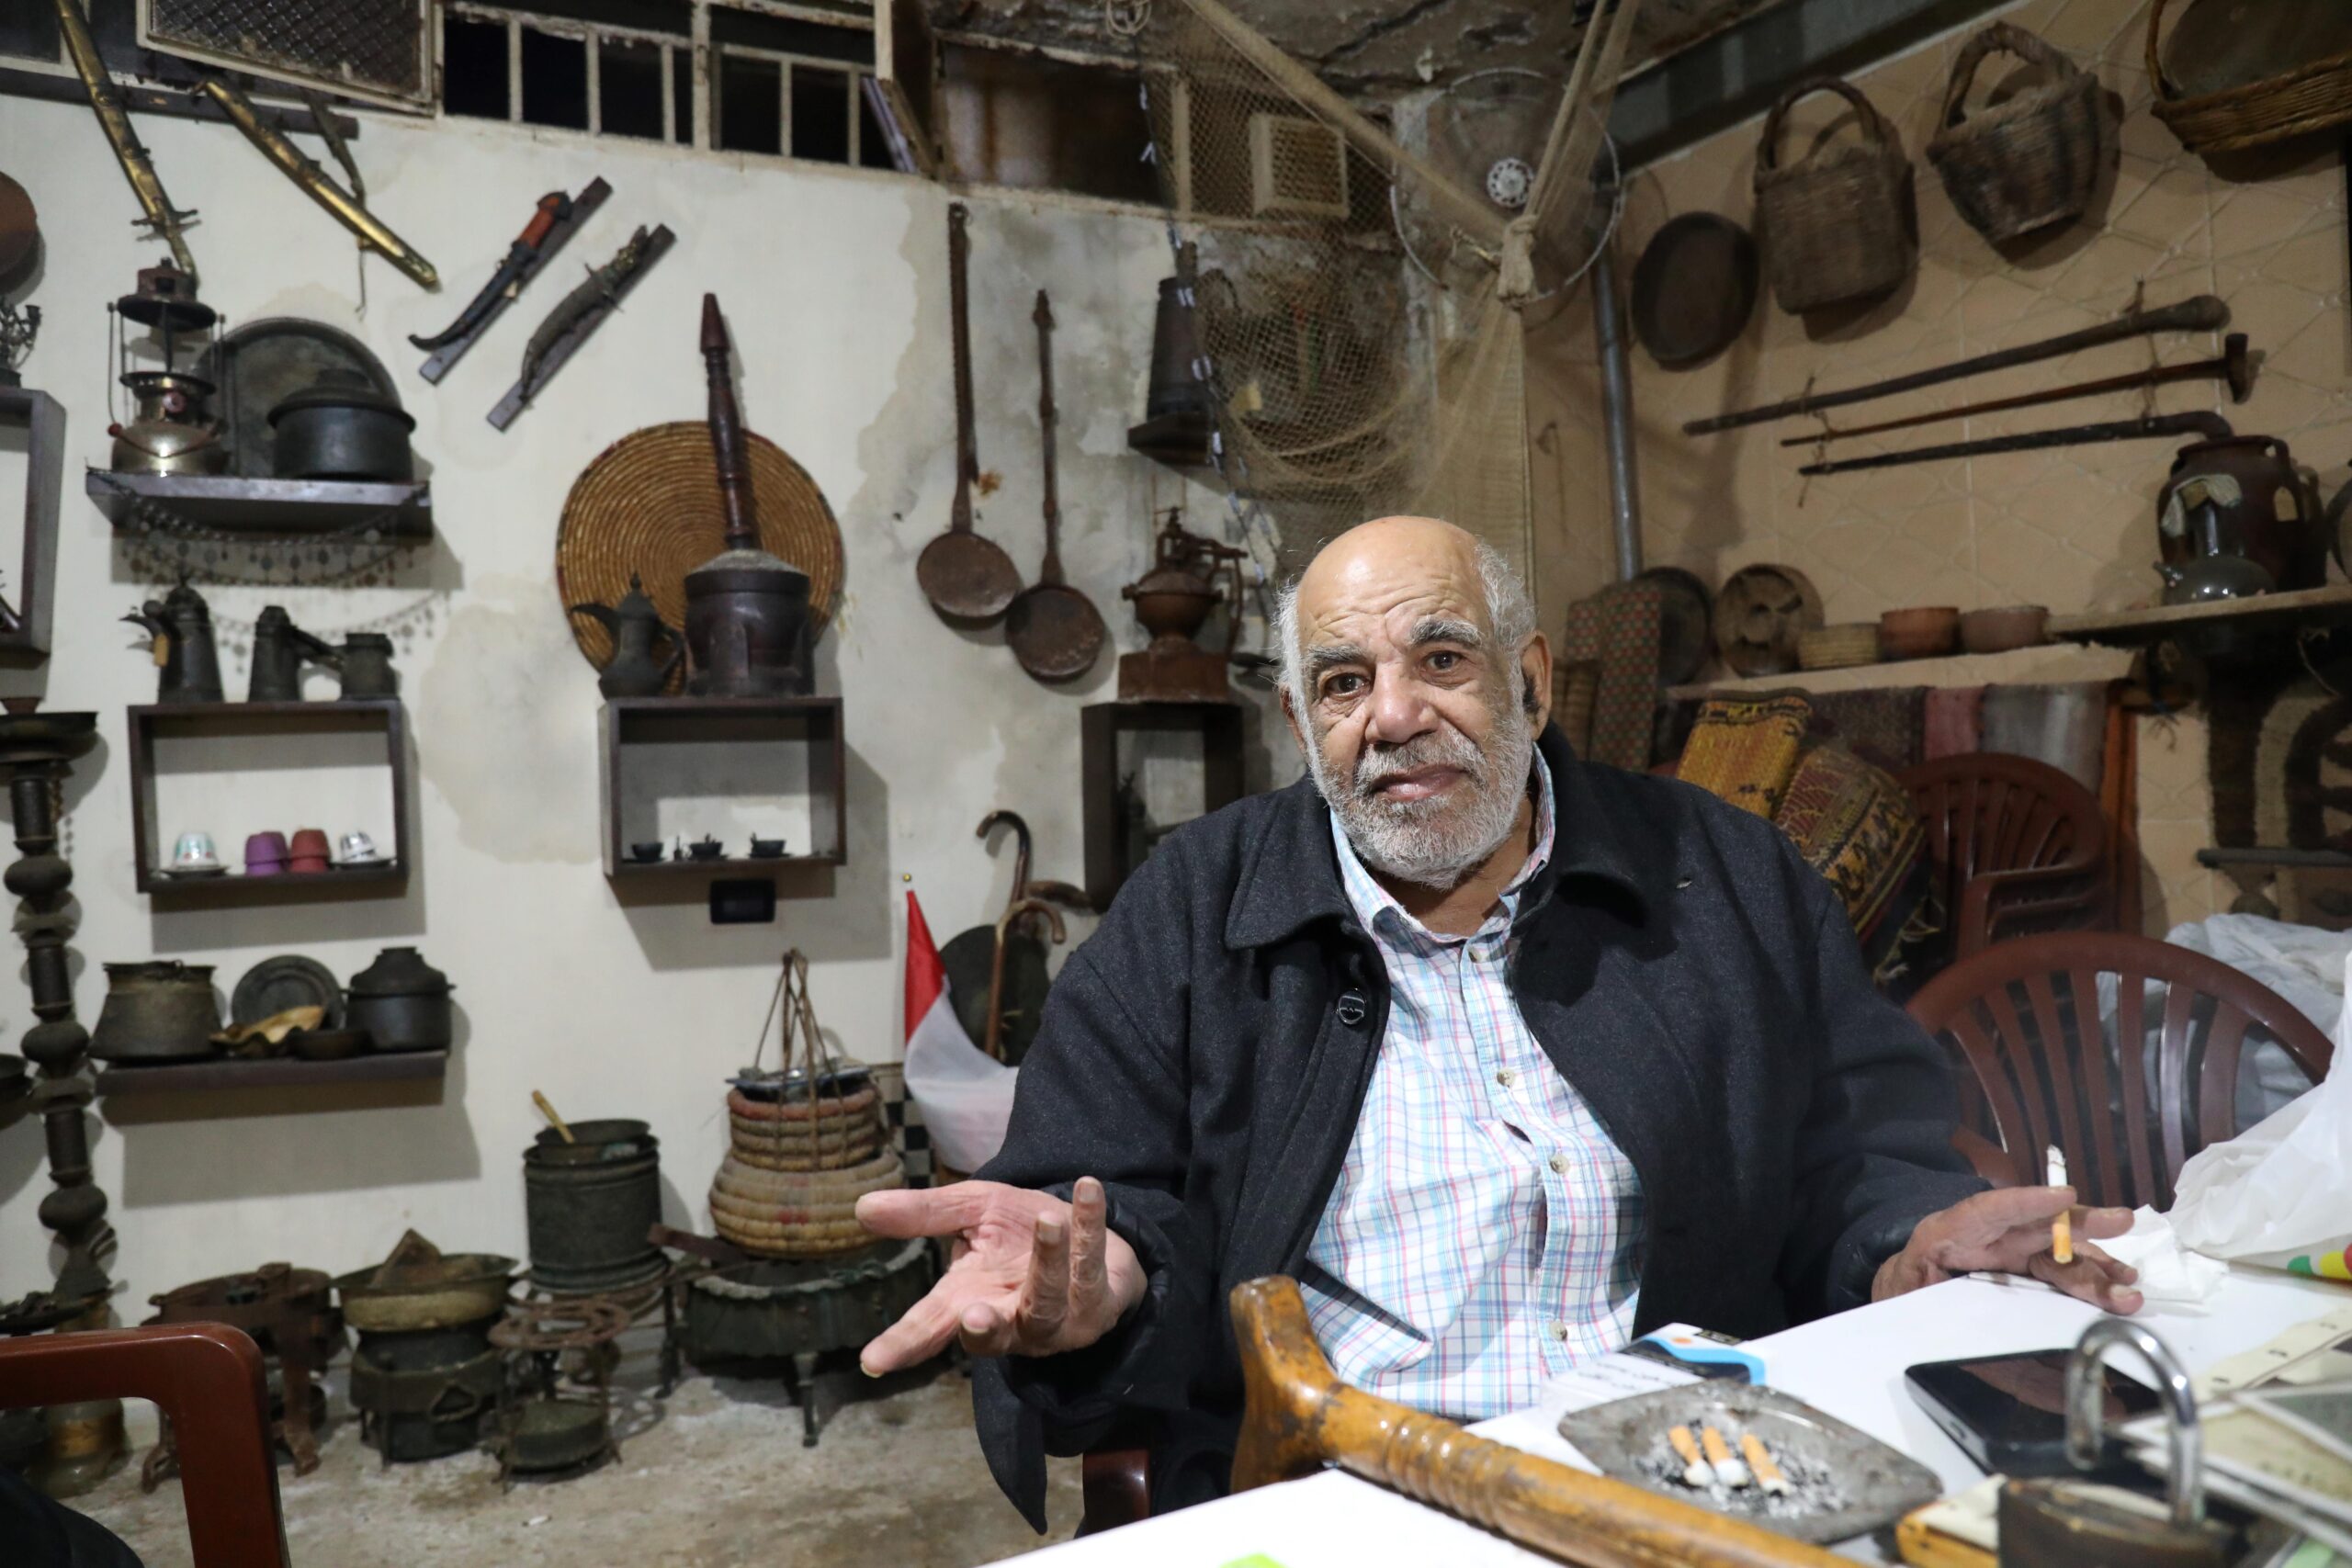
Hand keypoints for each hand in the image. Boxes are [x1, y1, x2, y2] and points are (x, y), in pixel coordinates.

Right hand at [855, 1176, 1145, 1375]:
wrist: (1086, 1237)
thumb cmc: (1019, 1233)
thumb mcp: (973, 1213)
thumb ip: (925, 1214)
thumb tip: (862, 1207)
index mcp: (970, 1301)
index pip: (929, 1326)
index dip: (903, 1344)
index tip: (873, 1362)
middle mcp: (1011, 1321)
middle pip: (991, 1335)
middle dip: (983, 1329)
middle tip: (970, 1315)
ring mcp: (1057, 1320)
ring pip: (1049, 1301)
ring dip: (1049, 1261)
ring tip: (1048, 1219)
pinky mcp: (1098, 1303)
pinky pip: (1094, 1265)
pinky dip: (1091, 1224)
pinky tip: (1087, 1189)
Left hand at [1873, 1186, 2142, 1313]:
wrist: (1904, 1294)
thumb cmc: (1908, 1293)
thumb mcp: (1911, 1299)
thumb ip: (1938, 1312)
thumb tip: (1970, 1334)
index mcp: (1947, 1235)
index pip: (1985, 1211)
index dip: (2023, 1202)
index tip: (2061, 1198)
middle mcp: (1987, 1237)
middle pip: (2036, 1229)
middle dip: (2078, 1225)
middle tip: (2120, 1221)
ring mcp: (2009, 1252)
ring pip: (2058, 1255)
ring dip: (2096, 1268)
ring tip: (2128, 1284)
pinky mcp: (2025, 1270)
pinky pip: (2061, 1273)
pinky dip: (2092, 1279)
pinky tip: (2119, 1286)